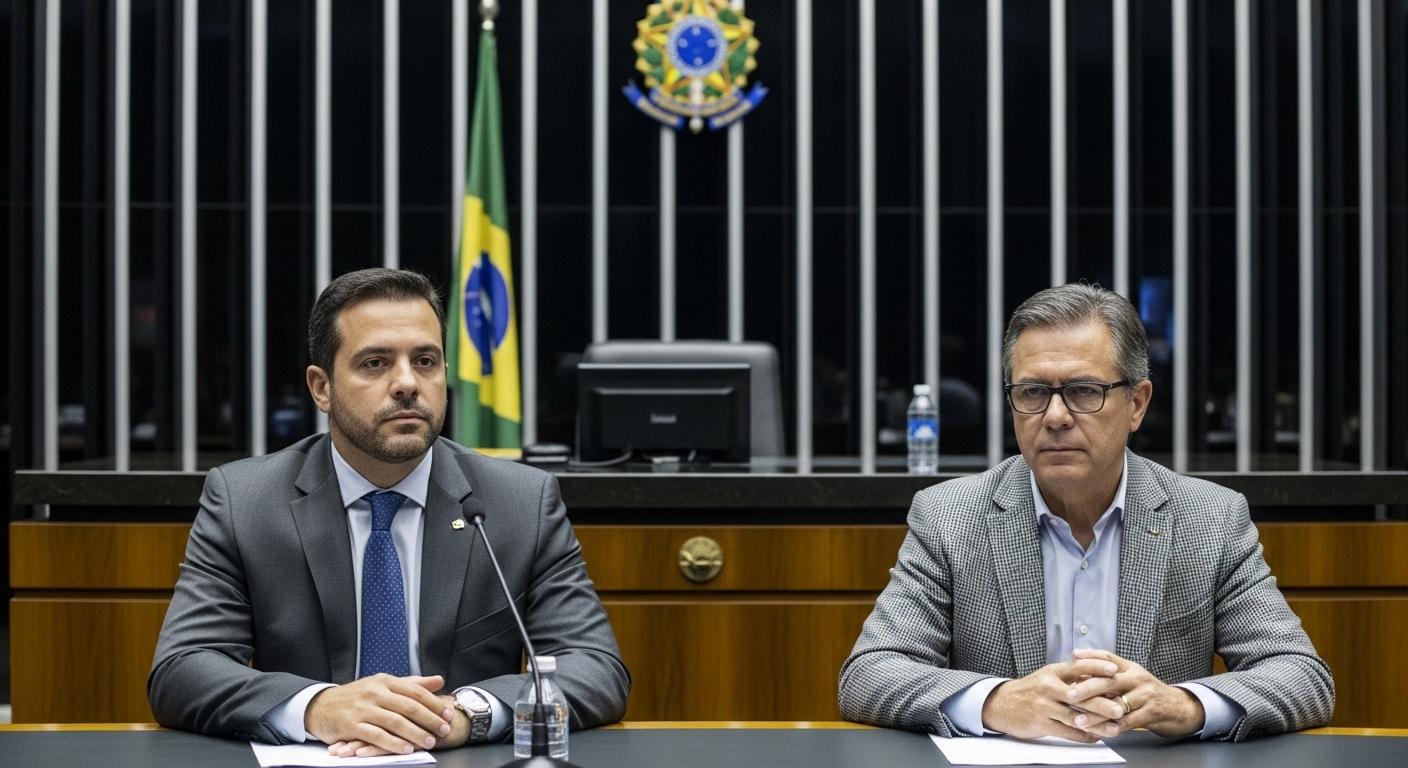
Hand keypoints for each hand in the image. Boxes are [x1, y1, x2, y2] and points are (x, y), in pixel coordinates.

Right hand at [305, 674, 454, 755]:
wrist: (321, 706)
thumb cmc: (357, 696)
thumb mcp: (383, 685)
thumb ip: (412, 684)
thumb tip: (439, 680)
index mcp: (385, 681)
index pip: (415, 691)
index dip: (434, 703)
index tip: (448, 714)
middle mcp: (374, 692)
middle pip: (408, 706)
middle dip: (429, 719)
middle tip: (444, 730)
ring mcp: (362, 709)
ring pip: (394, 721)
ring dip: (414, 733)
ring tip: (428, 742)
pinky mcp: (351, 725)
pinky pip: (376, 735)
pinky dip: (392, 743)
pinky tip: (406, 749)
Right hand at [980, 658, 1124, 741]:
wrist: (1000, 704)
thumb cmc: (1029, 691)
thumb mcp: (1046, 677)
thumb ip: (1068, 677)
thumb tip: (1098, 679)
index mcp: (1052, 672)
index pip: (1078, 666)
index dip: (1097, 667)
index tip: (1115, 669)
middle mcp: (1048, 687)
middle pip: (1080, 695)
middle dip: (1103, 703)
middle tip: (1120, 708)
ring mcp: (1044, 706)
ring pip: (1076, 716)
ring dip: (1098, 724)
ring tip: (1114, 728)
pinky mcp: (1041, 723)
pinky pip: (1067, 731)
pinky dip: (1083, 735)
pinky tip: (1095, 737)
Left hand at [1066, 648, 1205, 738]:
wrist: (1179, 707)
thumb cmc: (1148, 693)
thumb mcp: (1131, 679)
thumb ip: (1110, 677)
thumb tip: (1079, 675)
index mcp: (1130, 667)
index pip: (1108, 657)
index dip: (1090, 655)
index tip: (1073, 656)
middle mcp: (1138, 678)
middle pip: (1110, 680)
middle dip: (1088, 687)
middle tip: (1070, 694)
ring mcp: (1146, 695)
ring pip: (1117, 704)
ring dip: (1097, 714)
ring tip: (1080, 720)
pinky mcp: (1152, 712)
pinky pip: (1130, 721)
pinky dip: (1115, 727)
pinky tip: (1103, 732)